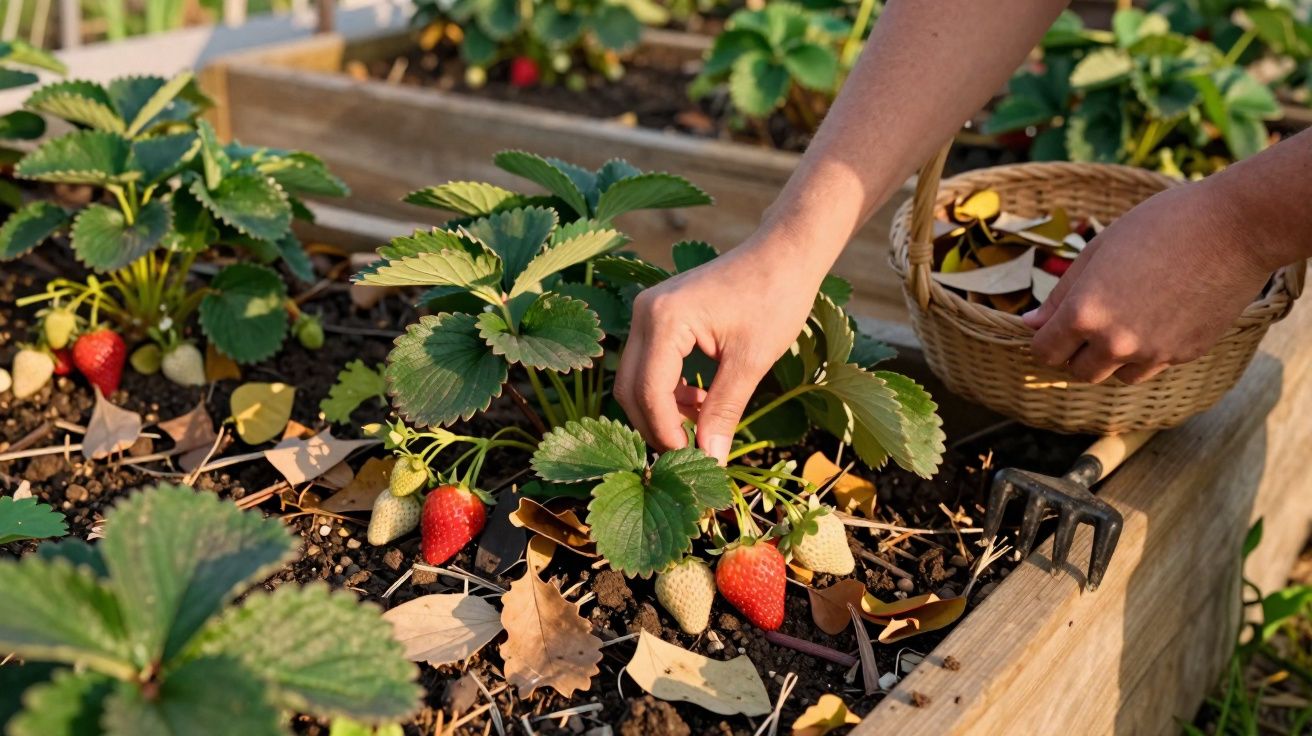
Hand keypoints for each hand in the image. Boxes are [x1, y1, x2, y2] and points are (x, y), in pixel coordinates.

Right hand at [614, 233, 822, 462]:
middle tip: (691, 453)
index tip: (691, 460)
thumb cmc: (775, 298)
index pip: (649, 392)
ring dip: (662, 410)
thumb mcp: (751, 361)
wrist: (783, 253)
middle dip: (656, 425)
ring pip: (637, 378)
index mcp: (665, 320)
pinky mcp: (659, 316)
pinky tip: (700, 403)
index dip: (666, 432)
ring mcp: (648, 312)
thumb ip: (724, 410)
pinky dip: (668, 391)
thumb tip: (711, 459)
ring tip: (703, 427)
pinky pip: (650, 364)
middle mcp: (646, 313)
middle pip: (631, 387)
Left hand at [1023, 181, 1272, 384]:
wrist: (1235, 228)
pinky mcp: (1185, 355)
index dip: (1044, 340)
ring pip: (1115, 377)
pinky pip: (1152, 367)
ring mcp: (1153, 353)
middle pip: (1078, 372)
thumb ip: (1062, 293)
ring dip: (1110, 358)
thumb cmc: (1161, 225)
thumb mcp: (1099, 250)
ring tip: (1124, 320)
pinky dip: (1145, 354)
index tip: (1050, 329)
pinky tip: (1155, 320)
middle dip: (1075, 353)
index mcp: (1085, 313)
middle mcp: (1116, 342)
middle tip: (1087, 325)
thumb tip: (1031, 323)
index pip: (1044, 352)